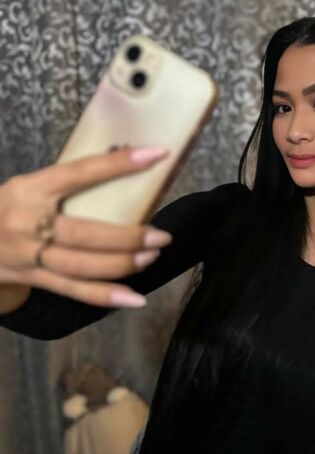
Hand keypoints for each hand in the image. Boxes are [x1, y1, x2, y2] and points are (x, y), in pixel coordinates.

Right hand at [0, 146, 172, 306]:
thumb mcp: (27, 186)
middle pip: (85, 233)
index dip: (117, 163)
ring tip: (151, 257)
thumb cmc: (6, 208)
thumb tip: (124, 168)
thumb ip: (65, 184)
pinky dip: (106, 296)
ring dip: (123, 264)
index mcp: (30, 187)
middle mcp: (28, 221)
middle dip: (127, 237)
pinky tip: (134, 298)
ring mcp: (29, 254)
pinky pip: (74, 291)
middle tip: (161, 236)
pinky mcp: (33, 278)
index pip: (79, 172)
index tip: (155, 155)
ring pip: (82, 266)